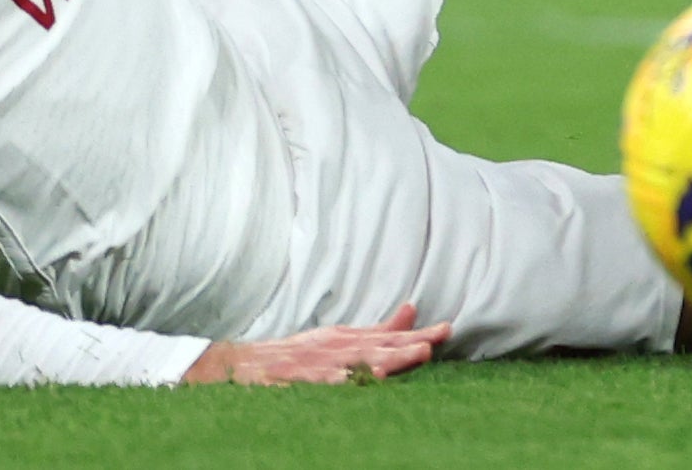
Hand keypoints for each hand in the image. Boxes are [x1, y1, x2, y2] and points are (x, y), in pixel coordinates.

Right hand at [185, 303, 448, 384]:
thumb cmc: (299, 353)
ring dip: (379, 361)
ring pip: (353, 363)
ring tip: (400, 360)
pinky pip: (318, 382)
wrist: (245, 363)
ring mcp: (318, 365)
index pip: (390, 337)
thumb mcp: (343, 336)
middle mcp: (337, 349)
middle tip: (430, 344)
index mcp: (350, 339)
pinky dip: (333, 381)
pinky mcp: (297, 379)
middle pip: (377, 348)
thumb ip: (380, 329)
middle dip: (404, 346)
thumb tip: (414, 310)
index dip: (418, 335)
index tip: (446, 330)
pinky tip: (348, 381)